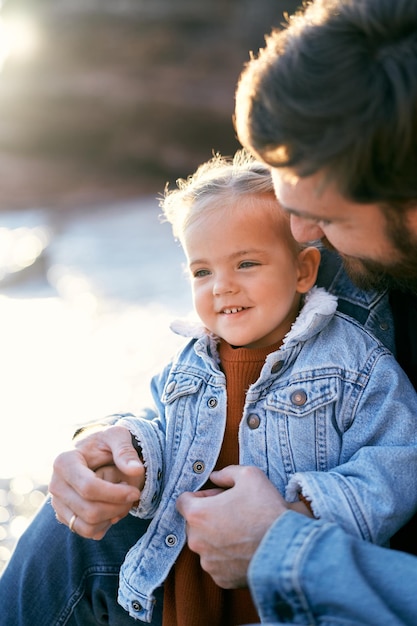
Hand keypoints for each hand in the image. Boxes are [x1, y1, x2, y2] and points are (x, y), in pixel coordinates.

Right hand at [49, 425, 144, 538]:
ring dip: (112, 518)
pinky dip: (105, 524)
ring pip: (87, 526)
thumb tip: (136, 470)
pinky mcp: (64, 516)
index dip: (115, 494)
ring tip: (124, 502)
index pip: (88, 488)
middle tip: (134, 496)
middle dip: (117, 508)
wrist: (93, 452)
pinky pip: (87, 531)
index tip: (135, 492)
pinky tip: (114, 508)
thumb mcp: (116, 436)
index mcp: (64, 462)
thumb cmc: (105, 442)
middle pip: (89, 511)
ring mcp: (57, 503)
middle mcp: (56, 485)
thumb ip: (125, 450)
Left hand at [176, 465, 287, 587]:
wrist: (287, 548)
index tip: (217, 496)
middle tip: (233, 511)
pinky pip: (218, 563)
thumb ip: (227, 472)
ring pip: (206, 545)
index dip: (200, 496)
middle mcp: (197, 541)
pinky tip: (246, 548)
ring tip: (242, 530)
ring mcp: (208, 563)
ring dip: (217, 537)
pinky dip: (227, 556)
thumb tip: (215, 476)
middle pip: (194, 524)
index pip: (182, 501)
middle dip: (209, 516)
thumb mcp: (249, 475)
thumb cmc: (266, 509)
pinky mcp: (221, 579)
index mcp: (197, 514)